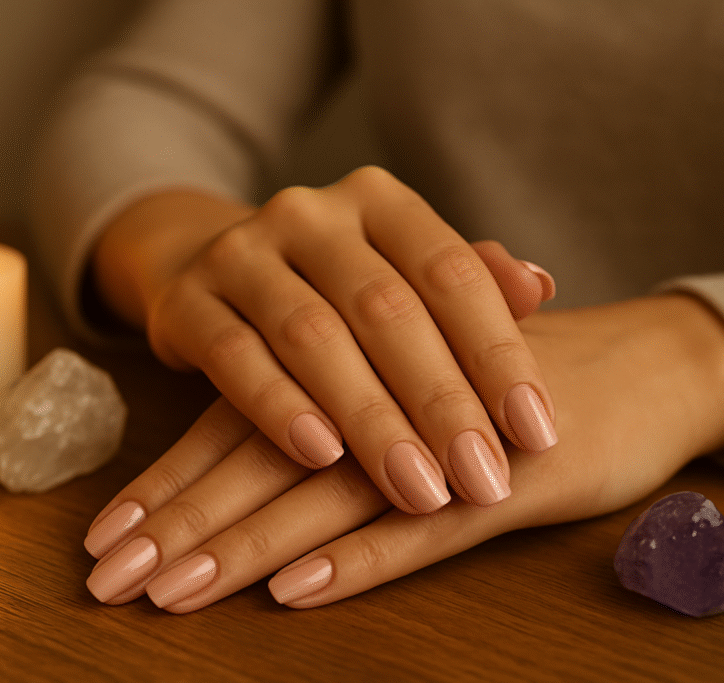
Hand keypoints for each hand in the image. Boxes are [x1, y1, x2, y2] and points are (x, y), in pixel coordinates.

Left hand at [83, 295, 723, 610]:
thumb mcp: (423, 377)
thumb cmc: (514, 377)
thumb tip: (269, 462)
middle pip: (263, 464)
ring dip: (243, 548)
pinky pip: (418, 529)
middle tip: (108, 579)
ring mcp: (445, 441)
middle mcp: (385, 393)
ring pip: (323, 498)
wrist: (646, 363)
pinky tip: (294, 593)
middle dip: (179, 523)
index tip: (105, 535)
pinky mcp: (505, 484)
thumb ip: (348, 407)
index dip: (170, 480)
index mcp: (354, 363)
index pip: (240, 425)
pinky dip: (355, 559)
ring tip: (170, 593)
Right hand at [93, 167, 557, 513]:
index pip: (452, 271)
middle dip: (441, 402)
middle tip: (484, 479)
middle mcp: (310, 213)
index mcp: (378, 199)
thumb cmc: (331, 285)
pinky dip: (279, 408)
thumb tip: (539, 286)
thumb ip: (465, 282)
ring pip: (312, 336)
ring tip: (419, 490)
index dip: (498, 353)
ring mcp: (240, 251)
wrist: (207, 264)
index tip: (537, 433)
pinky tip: (322, 457)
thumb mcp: (398, 272)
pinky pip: (234, 355)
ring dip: (370, 419)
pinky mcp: (185, 299)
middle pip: (386, 309)